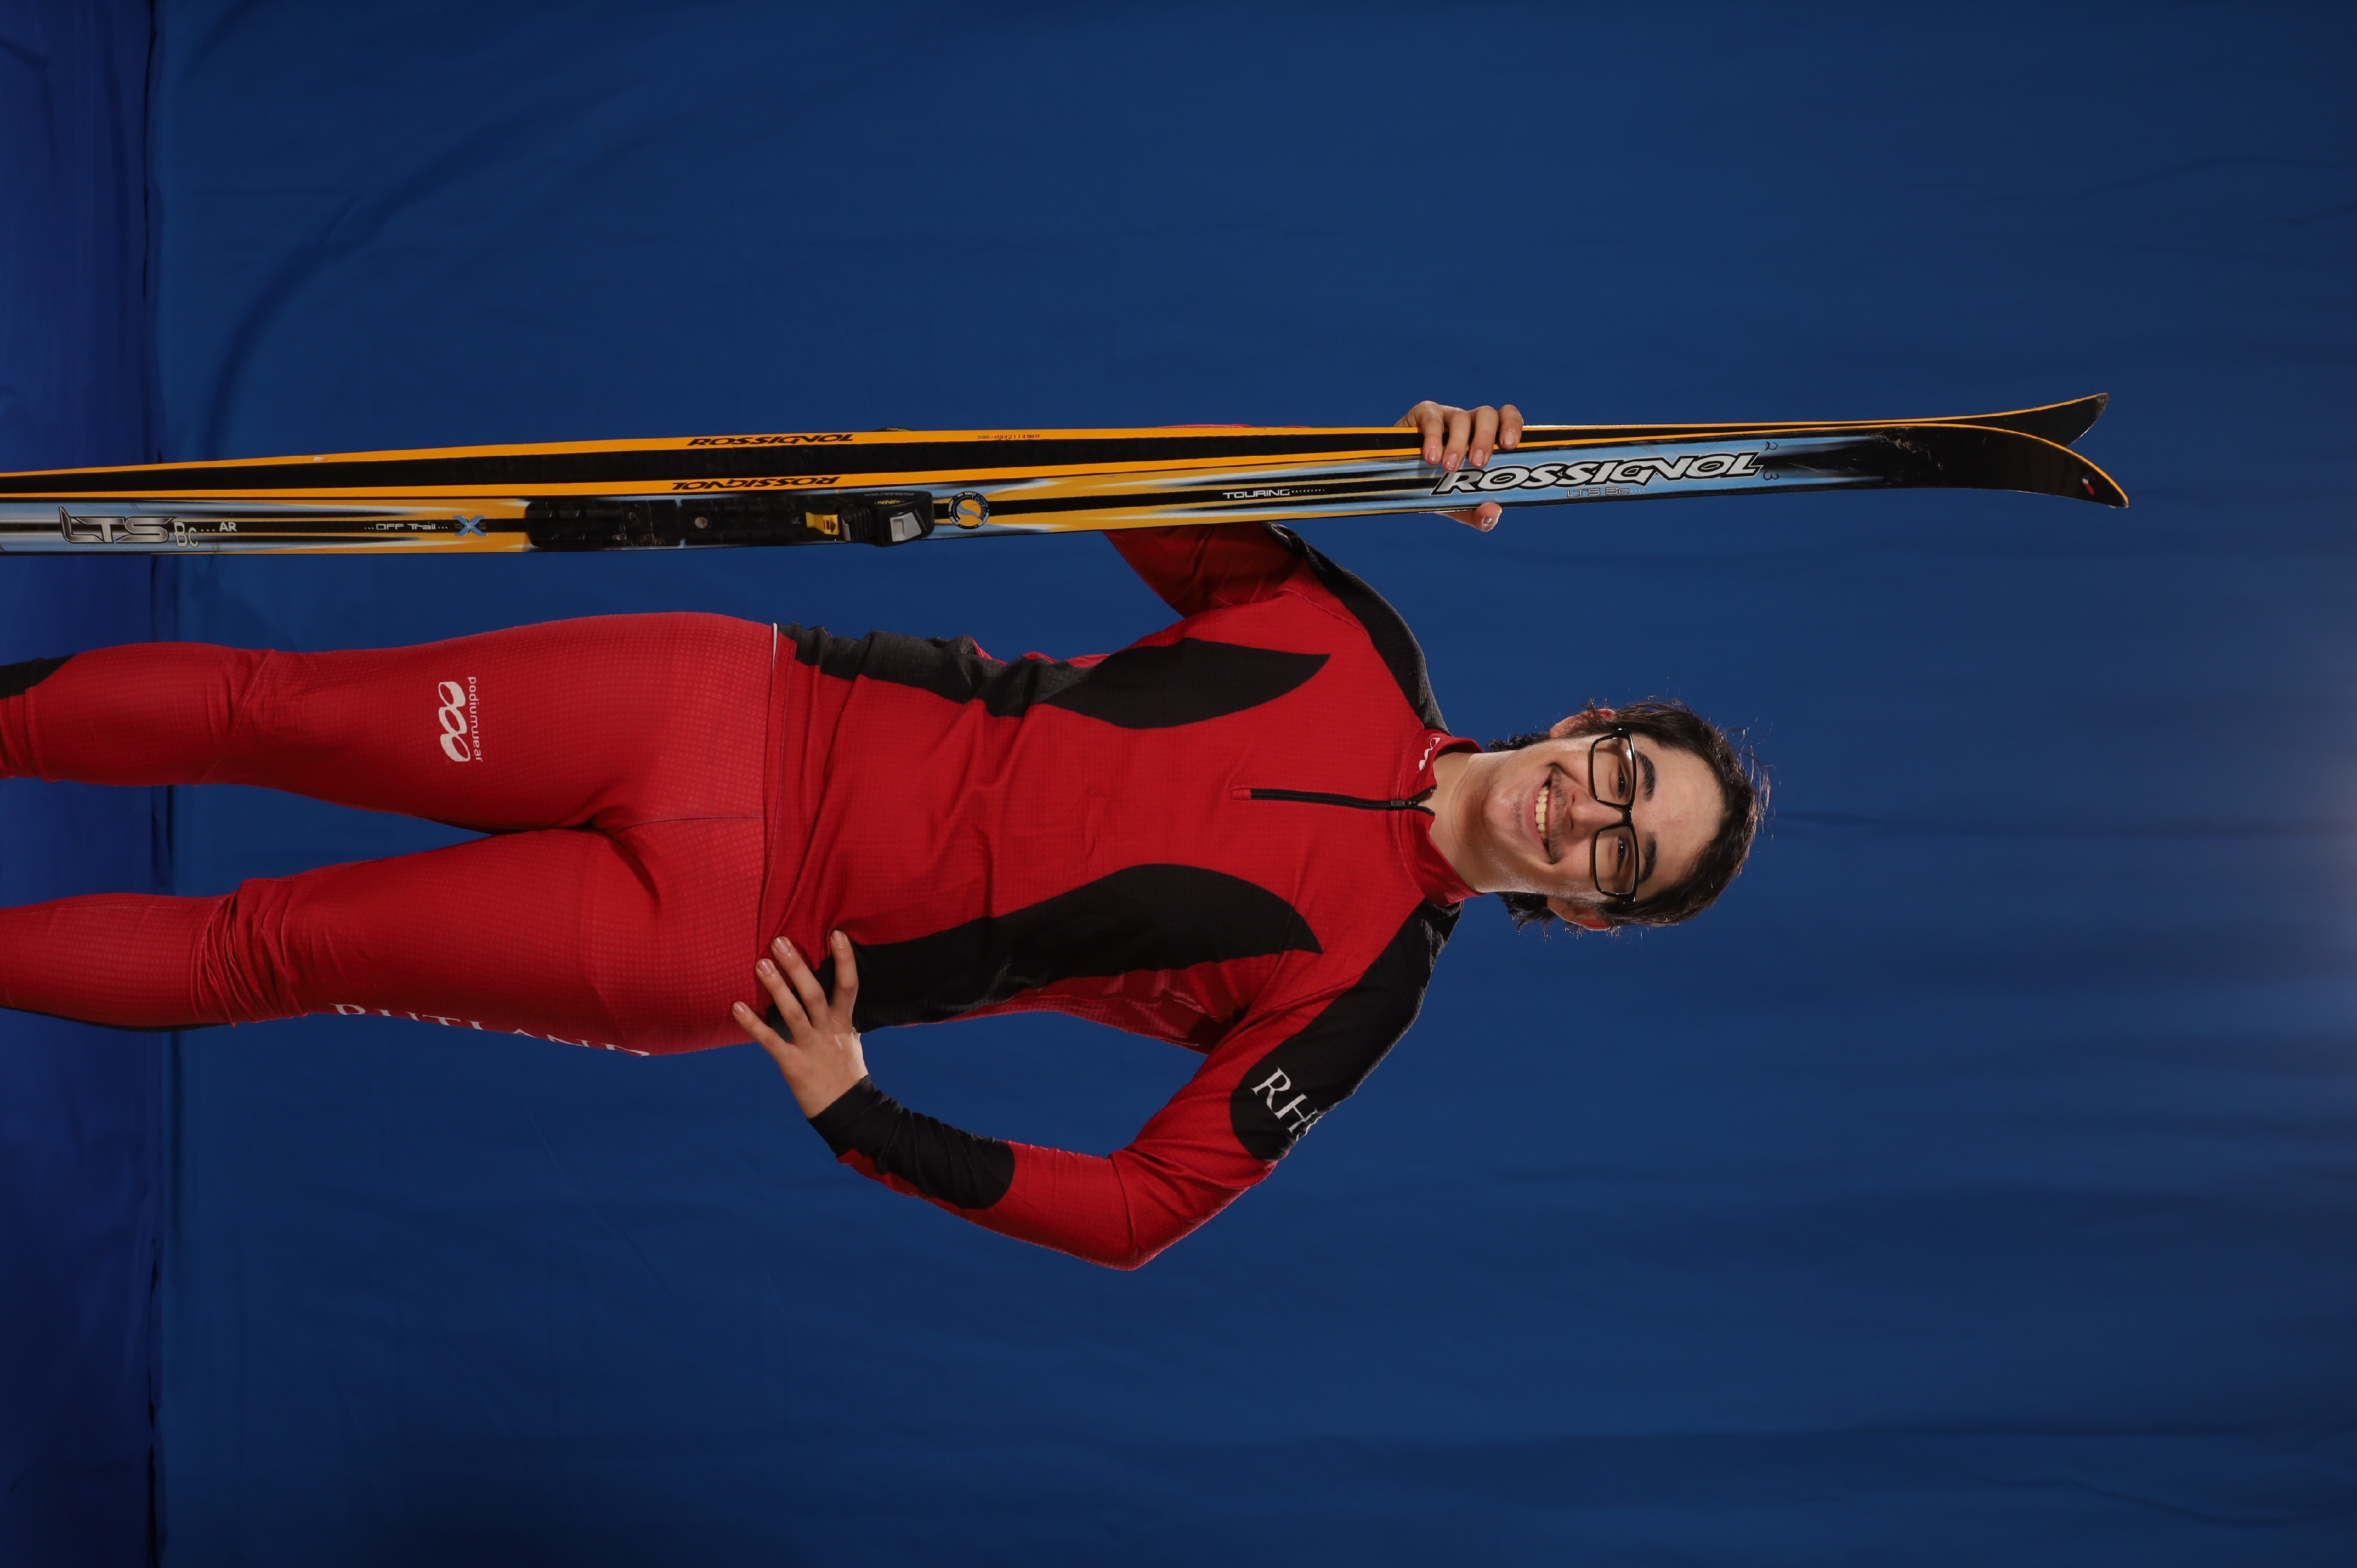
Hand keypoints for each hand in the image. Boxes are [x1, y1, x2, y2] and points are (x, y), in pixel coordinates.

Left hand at [734, 932, 869, 1117]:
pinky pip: (771, 1041)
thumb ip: (838, 1015)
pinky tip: (736, 1007)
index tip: (836, 934)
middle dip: (797, 967)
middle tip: (780, 941)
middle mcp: (828, 1031)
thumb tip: (833, 991)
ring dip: (776, 988)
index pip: (849, 985)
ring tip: (760, 963)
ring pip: (793, 1013)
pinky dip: (753, 1024)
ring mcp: (811, 1047)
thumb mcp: (849, 1039)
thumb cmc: (845, 1072)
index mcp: (844, 1022)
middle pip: (814, 993)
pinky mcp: (794, 1065)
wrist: (847, 1111)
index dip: (845, 959)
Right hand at [1397, 399, 1524, 531]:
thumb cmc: (1435, 488)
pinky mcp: (1422, 415)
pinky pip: (1432, 418)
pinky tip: (1430, 458)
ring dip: (1457, 443)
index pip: (1506, 418)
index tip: (1510, 446)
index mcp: (1485, 438)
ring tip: (1449, 467)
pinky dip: (1433, 438)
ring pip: (1461, 417)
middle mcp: (1469, 423)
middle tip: (1477, 463)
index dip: (1512, 425)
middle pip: (1486, 415)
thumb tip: (1492, 512)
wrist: (1398, 482)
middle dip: (1485, 438)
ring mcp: (1446, 417)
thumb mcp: (1458, 505)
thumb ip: (1478, 514)